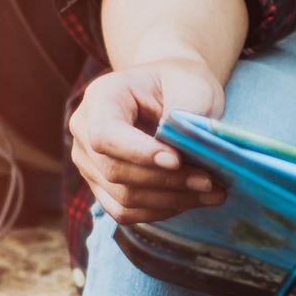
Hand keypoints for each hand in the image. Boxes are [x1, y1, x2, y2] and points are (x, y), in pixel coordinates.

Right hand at [68, 58, 225, 224]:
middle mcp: (84, 131)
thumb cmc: (181, 83)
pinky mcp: (102, 187)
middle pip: (115, 172)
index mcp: (101, 97)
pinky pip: (125, 213)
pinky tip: (190, 200)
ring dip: (169, 201)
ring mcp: (89, 163)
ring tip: (211, 193)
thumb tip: (182, 153)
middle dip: (165, 181)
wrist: (171, 90)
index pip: (105, 135)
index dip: (138, 153)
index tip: (177, 160)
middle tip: (209, 182)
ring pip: (122, 198)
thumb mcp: (191, 86)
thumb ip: (183, 117)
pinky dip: (161, 211)